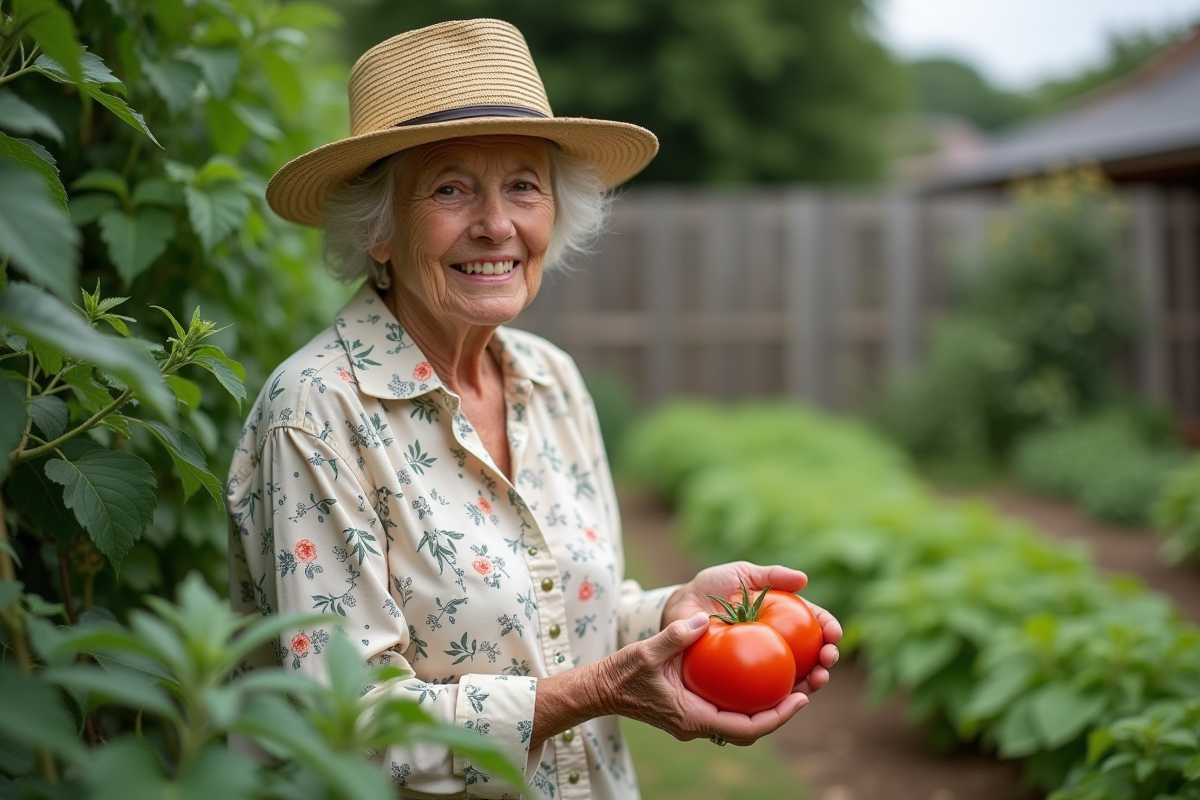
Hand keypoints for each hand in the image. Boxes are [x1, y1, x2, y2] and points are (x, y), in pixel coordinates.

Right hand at [599, 612, 807, 744]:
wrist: (601, 690)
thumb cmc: (621, 673)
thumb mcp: (646, 652)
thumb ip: (675, 636)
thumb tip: (704, 619)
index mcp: (693, 718)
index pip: (746, 728)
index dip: (777, 717)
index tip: (801, 699)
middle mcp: (699, 725)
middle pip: (751, 728)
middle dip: (781, 712)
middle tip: (807, 687)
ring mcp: (697, 719)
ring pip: (742, 720)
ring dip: (767, 705)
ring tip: (793, 680)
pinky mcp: (693, 709)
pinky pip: (729, 708)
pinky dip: (747, 696)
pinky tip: (760, 671)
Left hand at [661, 561, 841, 693]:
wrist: (682, 607)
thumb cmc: (712, 586)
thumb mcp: (741, 574)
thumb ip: (771, 575)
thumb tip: (803, 579)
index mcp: (784, 615)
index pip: (814, 622)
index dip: (829, 628)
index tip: (833, 634)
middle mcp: (779, 640)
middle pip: (813, 652)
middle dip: (828, 658)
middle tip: (828, 659)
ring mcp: (765, 662)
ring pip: (797, 675)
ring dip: (814, 681)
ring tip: (818, 680)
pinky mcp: (746, 680)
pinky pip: (768, 691)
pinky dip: (781, 696)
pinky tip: (788, 697)